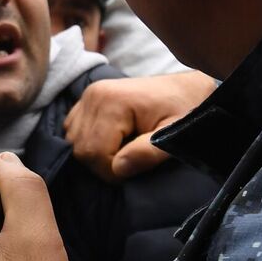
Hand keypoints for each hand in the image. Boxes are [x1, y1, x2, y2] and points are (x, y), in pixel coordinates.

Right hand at [64, 70, 216, 181]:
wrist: (187, 89)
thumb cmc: (185, 110)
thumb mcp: (174, 134)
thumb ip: (148, 153)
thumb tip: (118, 169)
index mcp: (112, 101)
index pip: (94, 152)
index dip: (113, 171)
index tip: (137, 170)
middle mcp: (94, 95)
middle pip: (81, 149)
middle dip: (104, 165)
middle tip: (132, 163)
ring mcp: (88, 95)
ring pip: (74, 142)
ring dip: (97, 155)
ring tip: (125, 151)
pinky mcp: (87, 99)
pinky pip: (74, 131)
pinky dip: (90, 143)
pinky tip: (114, 142)